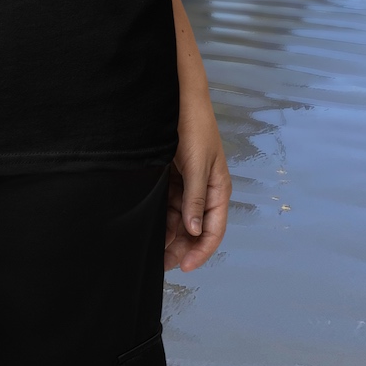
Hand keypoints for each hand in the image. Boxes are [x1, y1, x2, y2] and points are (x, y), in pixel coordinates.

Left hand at [165, 95, 230, 272]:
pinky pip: (168, 202)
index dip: (201, 251)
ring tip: (149, 247)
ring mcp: (187, 183)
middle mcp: (204, 190)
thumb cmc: (193, 128)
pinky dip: (160, 215)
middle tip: (160, 263)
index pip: (213, 230)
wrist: (177, 98)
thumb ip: (195, 199)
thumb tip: (195, 231)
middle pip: (195, 228)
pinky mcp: (172, 175)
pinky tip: (148, 224)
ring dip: (168, 233)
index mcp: (217, 189)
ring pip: (179, 217)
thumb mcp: (196, 166)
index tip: (184, 267)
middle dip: (181, 246)